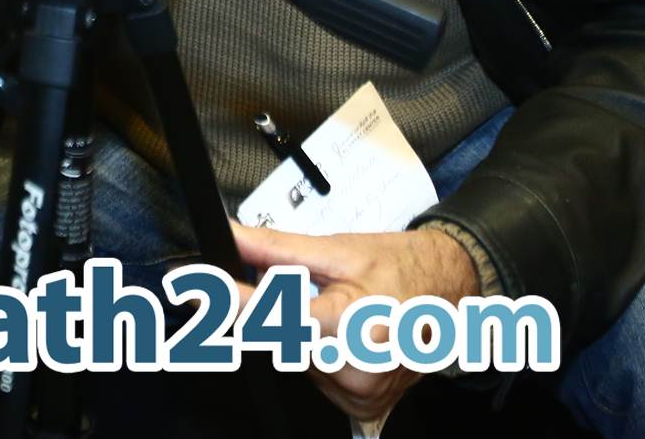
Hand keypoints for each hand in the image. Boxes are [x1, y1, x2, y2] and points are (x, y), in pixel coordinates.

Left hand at [231, 222, 480, 424]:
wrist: (452, 290)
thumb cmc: (401, 266)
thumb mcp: (337, 248)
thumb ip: (276, 249)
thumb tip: (230, 238)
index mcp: (351, 324)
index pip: (271, 319)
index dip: (226, 303)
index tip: (191, 289)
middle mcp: (357, 368)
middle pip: (280, 343)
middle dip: (278, 313)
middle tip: (308, 289)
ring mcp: (361, 394)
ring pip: (297, 361)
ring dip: (301, 334)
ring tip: (338, 310)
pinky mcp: (362, 406)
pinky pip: (318, 379)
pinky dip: (320, 354)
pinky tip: (343, 334)